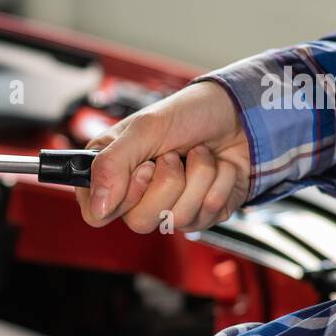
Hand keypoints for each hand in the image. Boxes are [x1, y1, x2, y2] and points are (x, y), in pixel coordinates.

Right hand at [78, 80, 250, 232]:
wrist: (239, 114)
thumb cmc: (188, 114)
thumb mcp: (143, 129)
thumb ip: (110, 165)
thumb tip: (98, 208)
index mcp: (112, 174)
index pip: (97, 214)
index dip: (122, 195)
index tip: (143, 168)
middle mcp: (138, 196)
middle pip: (139, 222)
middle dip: (167, 182)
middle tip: (172, 155)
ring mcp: (170, 208)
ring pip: (177, 219)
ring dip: (197, 177)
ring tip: (198, 153)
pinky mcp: (202, 215)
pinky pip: (206, 215)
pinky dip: (218, 183)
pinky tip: (217, 166)